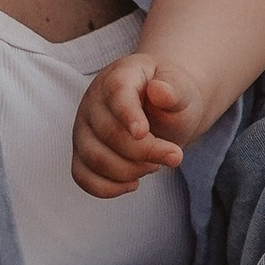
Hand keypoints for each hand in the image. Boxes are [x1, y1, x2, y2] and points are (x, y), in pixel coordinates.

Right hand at [71, 54, 190, 197]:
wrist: (164, 109)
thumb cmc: (172, 98)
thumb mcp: (182, 90)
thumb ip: (175, 90)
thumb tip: (160, 91)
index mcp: (119, 76)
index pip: (117, 92)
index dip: (128, 115)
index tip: (144, 133)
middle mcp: (94, 101)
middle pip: (107, 133)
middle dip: (144, 152)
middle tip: (173, 154)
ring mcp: (83, 128)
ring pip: (93, 158)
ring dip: (129, 171)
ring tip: (153, 165)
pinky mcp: (82, 152)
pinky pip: (82, 176)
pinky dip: (108, 188)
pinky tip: (133, 183)